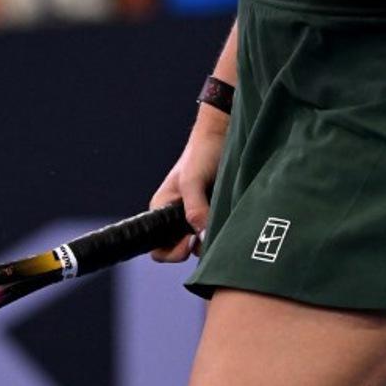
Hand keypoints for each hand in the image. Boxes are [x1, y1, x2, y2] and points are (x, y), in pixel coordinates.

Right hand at [148, 114, 229, 262]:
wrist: (223, 134)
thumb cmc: (201, 152)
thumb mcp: (193, 181)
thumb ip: (195, 209)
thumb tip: (202, 238)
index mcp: (161, 210)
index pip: (158, 249)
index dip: (172, 252)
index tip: (189, 242)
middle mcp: (176, 216)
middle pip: (180, 250)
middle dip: (194, 247)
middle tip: (207, 233)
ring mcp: (196, 215)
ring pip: (200, 242)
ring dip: (210, 237)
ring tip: (220, 220)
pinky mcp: (212, 212)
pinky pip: (213, 231)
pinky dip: (220, 230)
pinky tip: (227, 219)